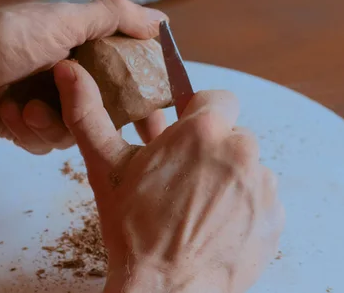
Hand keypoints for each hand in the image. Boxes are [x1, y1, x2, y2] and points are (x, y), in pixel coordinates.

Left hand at [0, 0, 167, 148]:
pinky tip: (6, 113)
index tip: (149, 113)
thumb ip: (112, 18)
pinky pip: (42, 144)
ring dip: (48, 122)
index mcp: (79, 46)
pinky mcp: (22, 126)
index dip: (138, 93)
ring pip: (73, 132)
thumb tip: (160, 20)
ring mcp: (43, 102)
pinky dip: (25, 130)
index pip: (123, 72)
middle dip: (83, 111)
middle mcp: (65, 74)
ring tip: (24, 106)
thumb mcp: (61, 21)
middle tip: (65, 100)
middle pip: (101, 109)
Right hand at [53, 59, 284, 292]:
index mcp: (202, 131)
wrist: (163, 290)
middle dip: (211, 150)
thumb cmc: (134, 230)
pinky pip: (261, 198)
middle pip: (232, 134)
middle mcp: (240, 151)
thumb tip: (68, 71)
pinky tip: (215, 224)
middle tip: (183, 179)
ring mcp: (262, 186)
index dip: (199, 115)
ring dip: (227, 178)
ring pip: (247, 166)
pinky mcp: (275, 216)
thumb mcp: (106, 168)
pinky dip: (243, 207)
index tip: (186, 136)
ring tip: (197, 206)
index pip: (218, 98)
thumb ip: (88, 114)